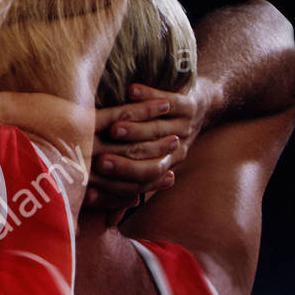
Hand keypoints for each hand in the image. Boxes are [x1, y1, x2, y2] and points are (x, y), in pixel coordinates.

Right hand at [86, 84, 204, 208]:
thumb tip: (95, 203)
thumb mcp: (143, 156)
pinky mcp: (191, 106)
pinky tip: (131, 91)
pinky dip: (148, 97)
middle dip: (123, 164)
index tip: (92, 189)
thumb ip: (120, 180)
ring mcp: (184, 128)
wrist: (203, 104)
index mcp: (162, 167)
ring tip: (115, 129)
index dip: (114, 188)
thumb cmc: (158, 134)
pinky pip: (170, 102)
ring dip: (135, 129)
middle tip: (99, 162)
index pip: (138, 184)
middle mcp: (176, 152)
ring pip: (156, 131)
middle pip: (146, 164)